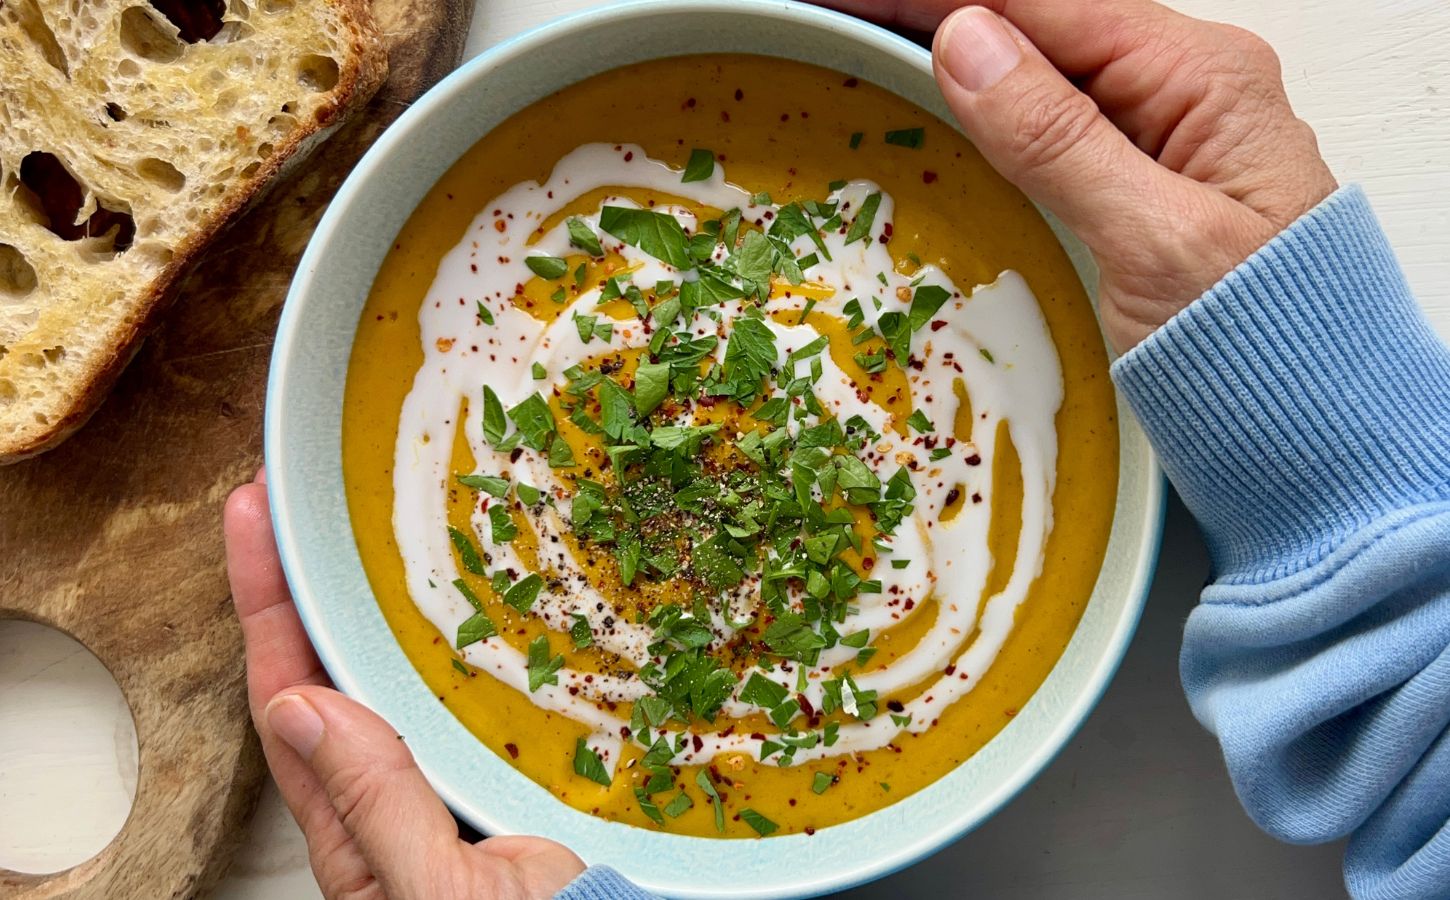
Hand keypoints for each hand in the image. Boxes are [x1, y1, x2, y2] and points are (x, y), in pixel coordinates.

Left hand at [223, 470, 585, 899]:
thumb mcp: (444, 894)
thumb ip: (377, 813)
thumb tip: (309, 712)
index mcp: (360, 832)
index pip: (292, 701)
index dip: (266, 608)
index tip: (253, 524)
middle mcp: (401, 797)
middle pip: (339, 672)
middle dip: (316, 583)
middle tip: (308, 498)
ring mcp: (462, 779)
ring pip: (412, 674)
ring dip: (395, 600)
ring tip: (393, 523)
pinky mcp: (527, 766)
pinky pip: (487, 689)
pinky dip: (485, 634)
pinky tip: (505, 591)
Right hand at [819, 0, 1337, 352]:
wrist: (1315, 443)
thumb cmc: (1266, 349)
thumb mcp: (1154, 239)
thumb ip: (1058, 138)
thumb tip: (966, 40)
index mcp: (1201, 79)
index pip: (1045, 4)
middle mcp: (1185, 92)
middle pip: (1038, 26)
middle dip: (938, 18)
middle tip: (840, 16)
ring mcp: (1163, 140)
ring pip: (1038, 73)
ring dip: (955, 57)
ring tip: (869, 43)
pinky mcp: (1140, 188)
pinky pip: (1050, 126)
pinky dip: (986, 111)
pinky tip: (941, 104)